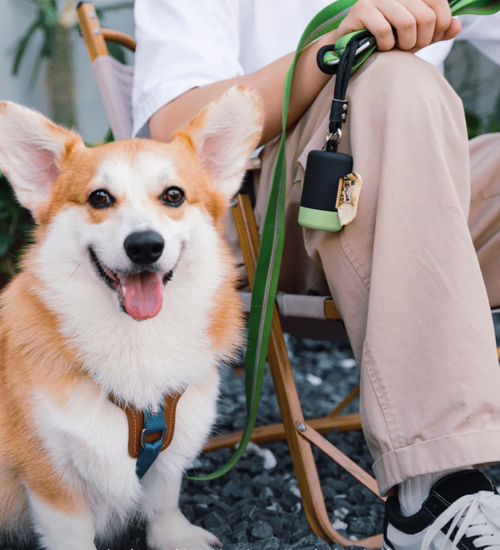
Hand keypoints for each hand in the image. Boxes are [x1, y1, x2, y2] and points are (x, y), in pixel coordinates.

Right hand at [335, 0, 461, 51]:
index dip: (440, 26)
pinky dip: (387, 46)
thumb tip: (457, 27)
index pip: (439, 3)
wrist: (351, 45)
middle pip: (426, 17)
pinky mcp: (361, 9)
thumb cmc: (387, 38)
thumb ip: (437, 30)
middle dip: (422, 40)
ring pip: (407, 23)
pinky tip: (382, 47)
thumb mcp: (416, 34)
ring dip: (406, 44)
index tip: (429, 38)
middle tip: (411, 47)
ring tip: (398, 48)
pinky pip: (385, 31)